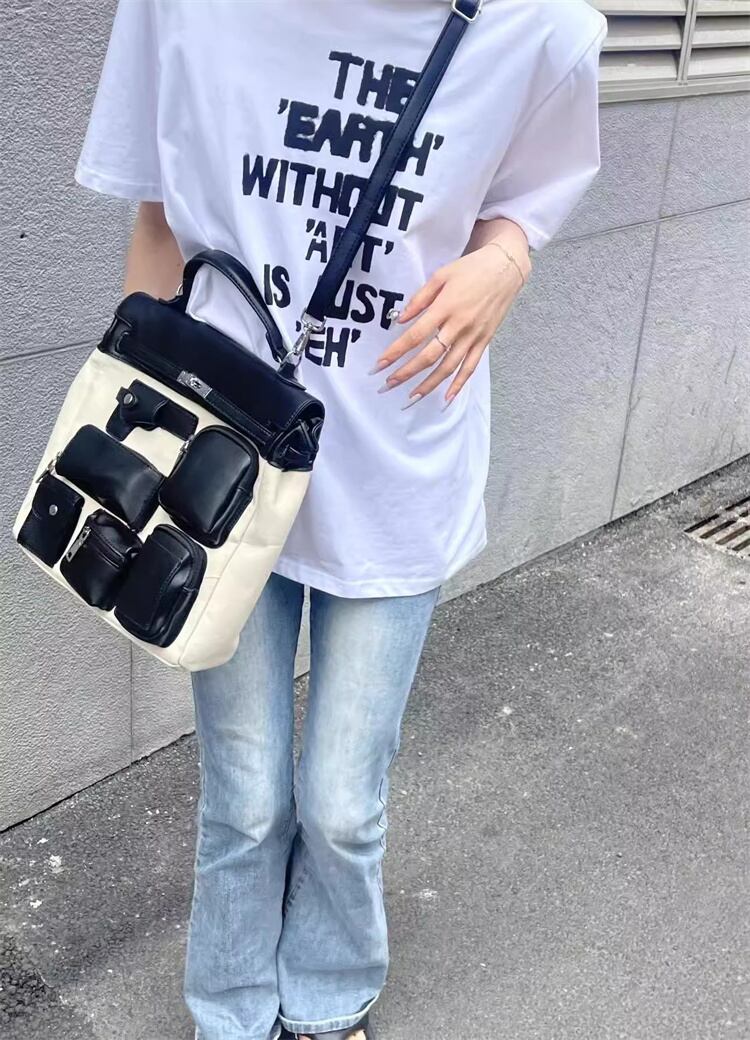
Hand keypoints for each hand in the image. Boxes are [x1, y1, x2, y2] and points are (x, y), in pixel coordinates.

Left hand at [372, 223, 529, 406]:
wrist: (506, 268)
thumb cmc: (471, 269)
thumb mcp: (441, 275)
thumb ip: (419, 298)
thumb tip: (400, 319)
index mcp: (445, 307)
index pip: (415, 335)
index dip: (395, 352)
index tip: (379, 365)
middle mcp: (459, 326)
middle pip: (429, 356)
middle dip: (406, 373)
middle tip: (387, 386)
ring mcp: (473, 336)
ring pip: (448, 367)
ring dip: (428, 385)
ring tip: (411, 397)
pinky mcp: (484, 341)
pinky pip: (470, 367)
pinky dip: (459, 385)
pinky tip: (446, 398)